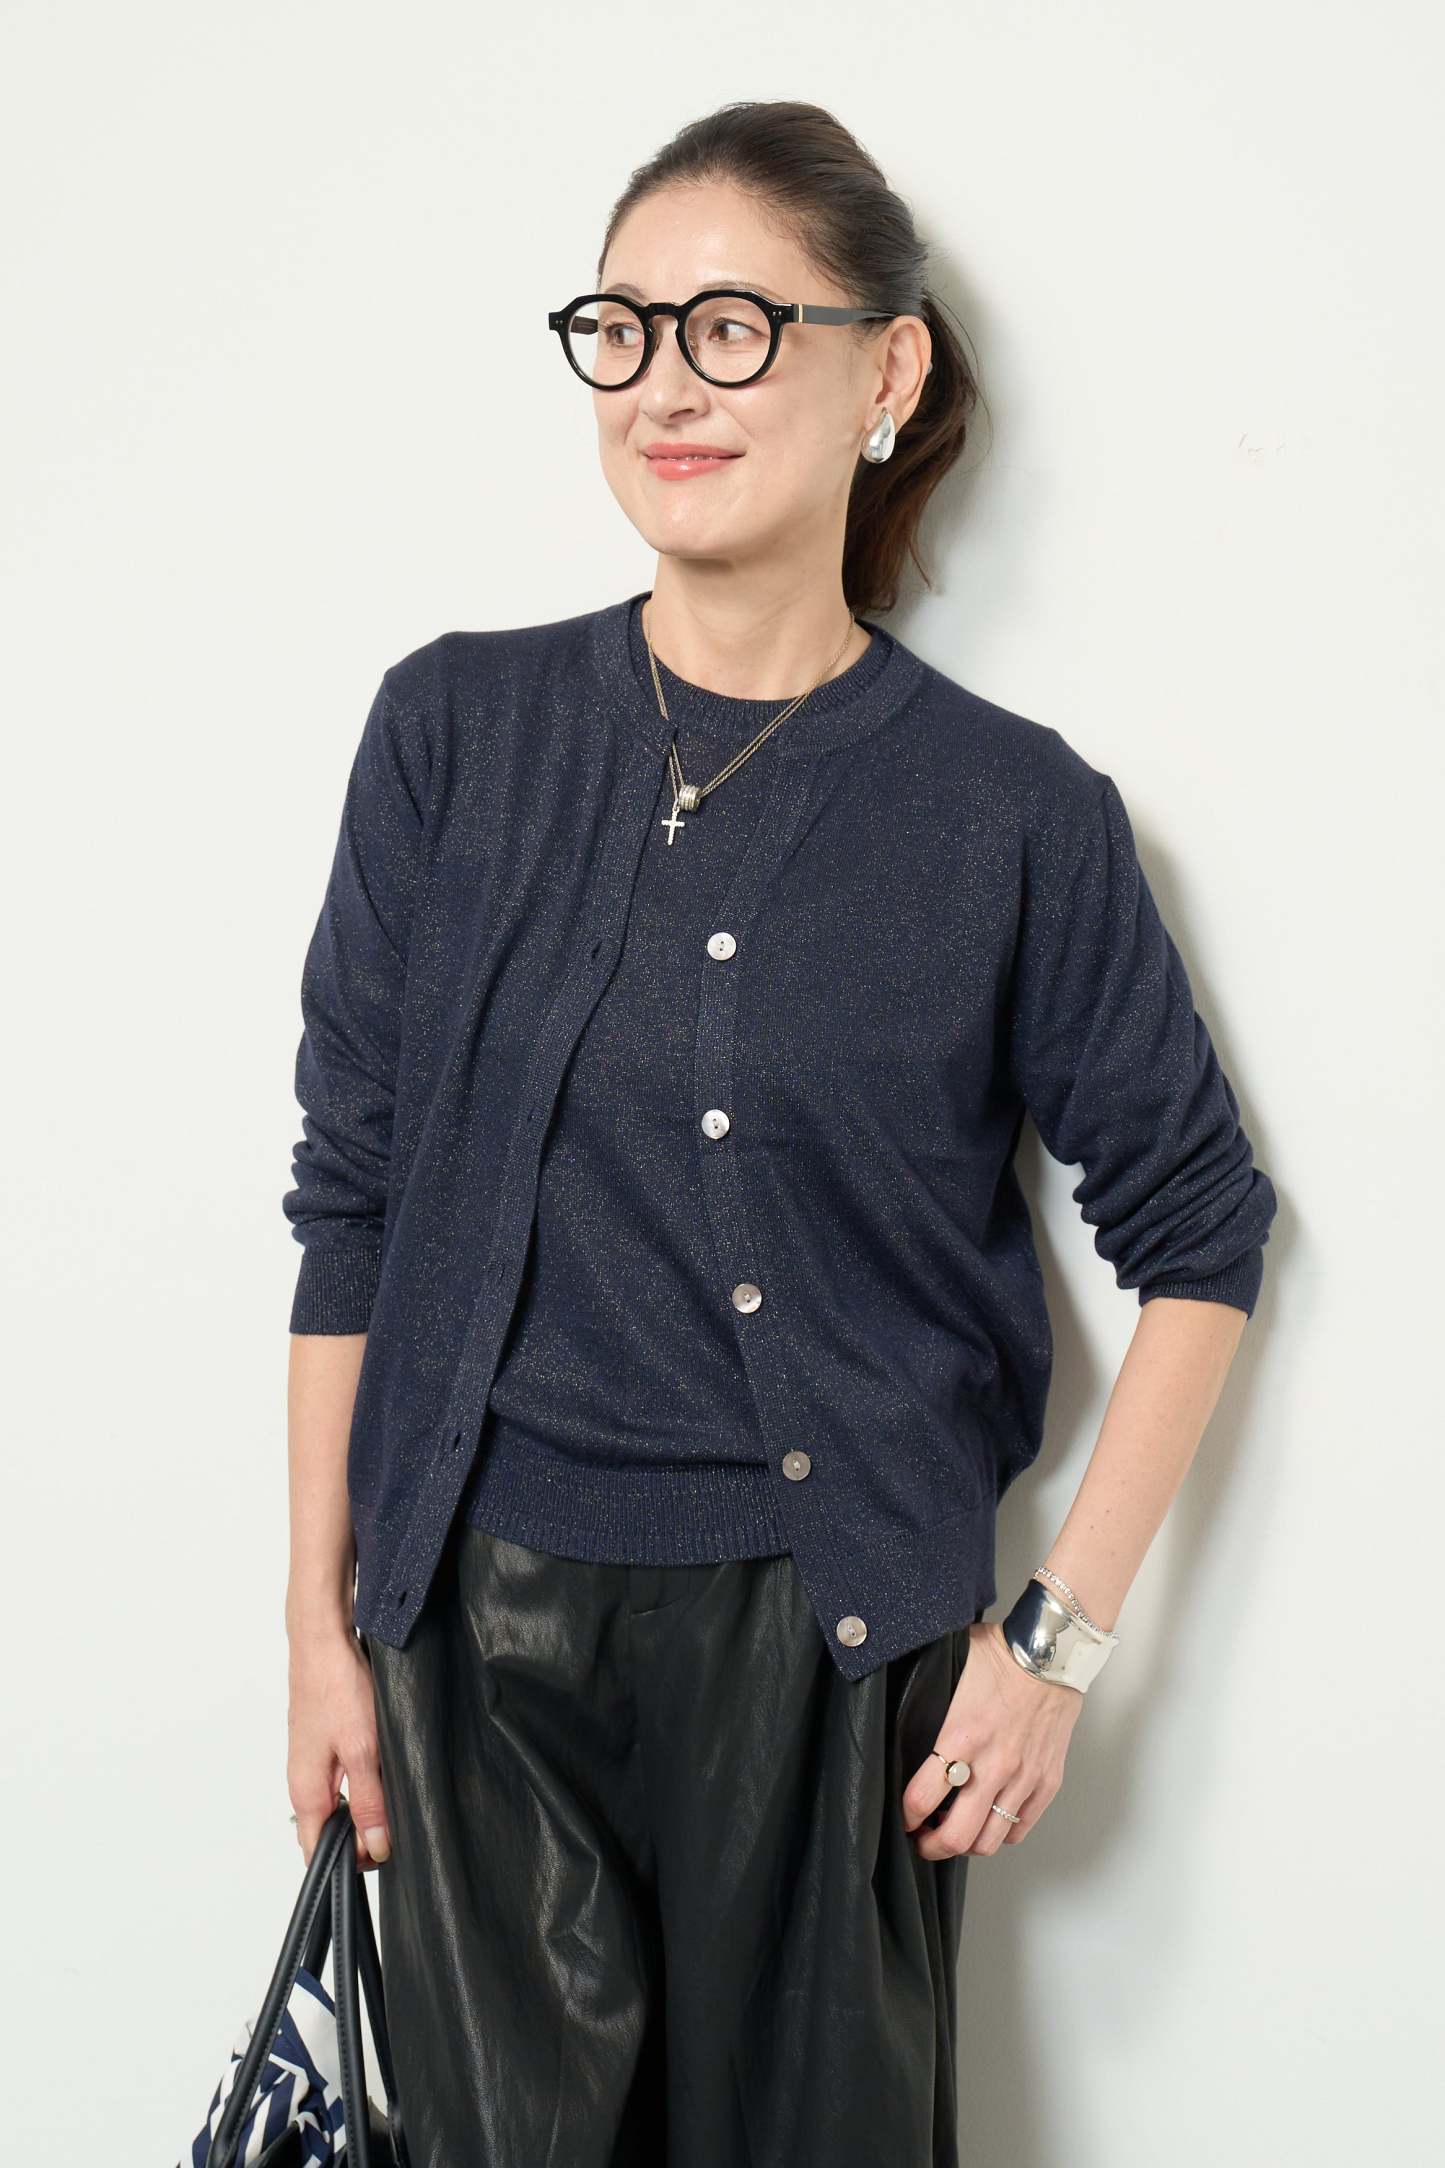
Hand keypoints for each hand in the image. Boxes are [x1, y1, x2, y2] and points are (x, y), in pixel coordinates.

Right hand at [286, 1622, 391, 1870]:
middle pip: (328, 1831)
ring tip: (392, 1796)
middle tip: (395, 1824)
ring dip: (362, 1808)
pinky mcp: (323, 1743)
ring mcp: (312, 1761)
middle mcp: (303, 1782)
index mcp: (306, 1793)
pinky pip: (339, 1780)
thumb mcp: (363, 1749)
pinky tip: (382, 1769)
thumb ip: (368, 1799)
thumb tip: (374, 1846)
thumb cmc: (337, 1687)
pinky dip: (360, 1784)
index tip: (382, 1856)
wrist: (323, 1639)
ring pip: (336, 1804)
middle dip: (359, 1838)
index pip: (317, 1854)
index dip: (349, 1865)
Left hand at [902, 1620, 1083, 1858]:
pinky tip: (988, 1820)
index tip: (903, 1817)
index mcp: (961, 1736)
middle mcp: (992, 1765)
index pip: (922, 1798)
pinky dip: (1000, 1834)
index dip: (906, 1816)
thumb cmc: (1001, 1656)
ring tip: (955, 1831)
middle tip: (923, 1839)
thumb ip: (927, 1696)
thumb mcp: (951, 1669)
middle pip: (956, 1836)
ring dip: (966, 1845)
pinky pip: (1019, 1829)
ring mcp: (1022, 1778)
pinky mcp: (1046, 1783)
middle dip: (932, 1846)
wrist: (1052, 1653)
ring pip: (988, 1841)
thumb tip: (895, 1700)